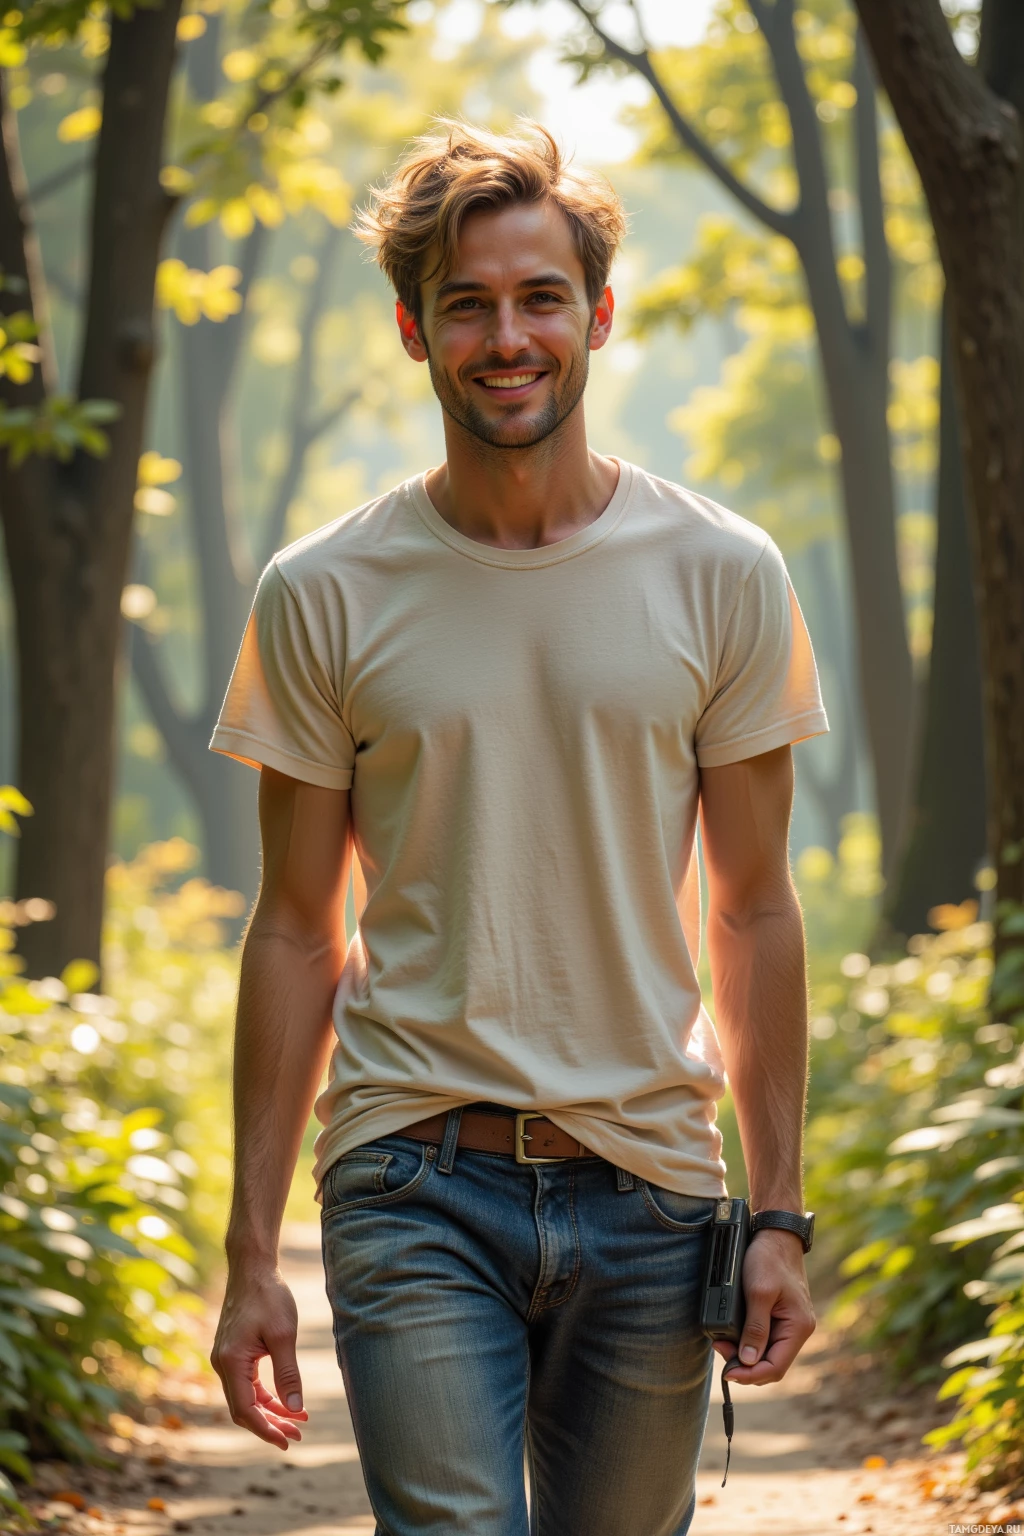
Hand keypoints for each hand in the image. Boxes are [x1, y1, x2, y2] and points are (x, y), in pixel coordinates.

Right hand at [211, 1266, 308, 1448]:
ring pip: (245, 1398)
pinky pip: (246, 1383)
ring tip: (297, 1420)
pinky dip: (265, 1395)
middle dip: (270, 1424)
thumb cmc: (269, 1296)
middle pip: (243, 1409)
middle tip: (298, 1435)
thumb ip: (288, 1374)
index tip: (288, 1441)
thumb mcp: (284, 1335)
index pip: (245, 1410)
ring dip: (270, 1411)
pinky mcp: (232, 1352)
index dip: (266, 1430)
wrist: (252, 1268)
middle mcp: (222, 1364)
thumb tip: (296, 1408)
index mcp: (231, 1362)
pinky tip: (285, 1399)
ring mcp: (225, 1358)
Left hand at [712, 1227, 814, 1385]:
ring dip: (744, 1353)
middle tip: (719, 1350)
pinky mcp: (779, 1315)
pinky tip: (732, 1335)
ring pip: (766, 1352)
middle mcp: (797, 1329)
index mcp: (798, 1327)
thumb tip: (748, 1361)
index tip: (727, 1372)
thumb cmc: (769, 1259)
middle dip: (744, 1364)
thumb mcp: (759, 1292)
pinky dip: (747, 1340)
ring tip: (721, 1343)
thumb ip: (755, 1328)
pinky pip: (765, 1338)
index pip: (776, 1367)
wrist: (775, 1234)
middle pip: (771, 1363)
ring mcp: (789, 1323)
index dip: (751, 1375)